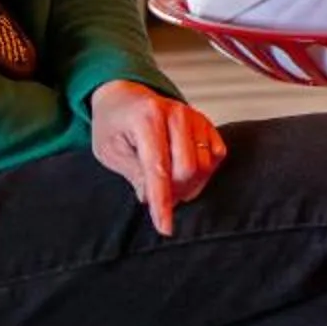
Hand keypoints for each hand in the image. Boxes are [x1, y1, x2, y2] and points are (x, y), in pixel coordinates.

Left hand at [90, 79, 223, 236]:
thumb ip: (133, 173)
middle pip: (187, 169)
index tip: (165, 228)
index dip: (161, 202)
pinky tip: (183, 171)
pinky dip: (204, 171)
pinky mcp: (206, 122)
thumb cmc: (113, 125)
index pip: (158, 169)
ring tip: (168, 185)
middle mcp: (176, 113)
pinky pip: (217, 155)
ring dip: (188, 184)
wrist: (125, 97)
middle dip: (174, 192)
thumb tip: (152, 198)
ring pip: (205, 164)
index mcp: (146, 119)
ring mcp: (194, 116)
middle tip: (157, 198)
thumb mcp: (109, 151)